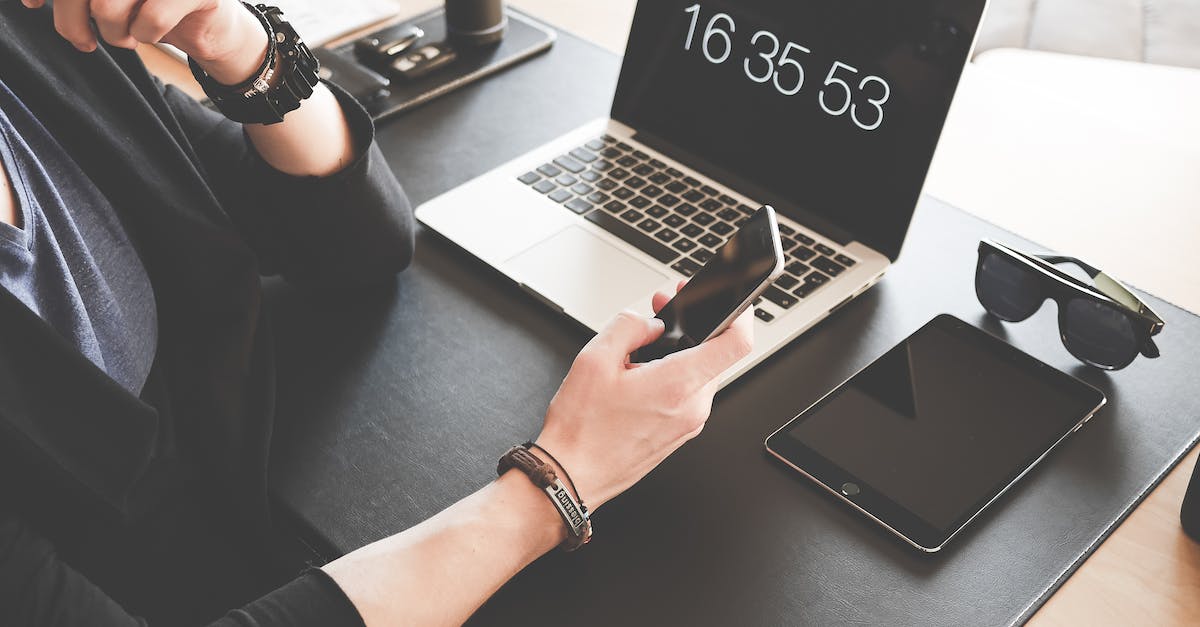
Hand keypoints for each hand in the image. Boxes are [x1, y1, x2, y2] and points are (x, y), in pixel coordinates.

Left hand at [24, 0, 267, 83]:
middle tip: (83, 42)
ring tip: (125, 37)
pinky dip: (146, 36)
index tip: (32, 7)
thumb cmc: (152, 6)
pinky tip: (151, 34)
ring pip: (109, 5)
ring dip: (113, 33)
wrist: (214, 25)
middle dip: (72, 22)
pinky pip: (151, 21)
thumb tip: (31, 1)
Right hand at [535, 282, 753, 509]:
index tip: (730, 301)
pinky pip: (688, 395)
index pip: (736, 343)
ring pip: (700, 374)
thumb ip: (629, 326)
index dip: (739, 313)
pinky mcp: (679, 434)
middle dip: (691, 327)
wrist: (571, 476)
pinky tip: (640, 375)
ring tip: (640, 350)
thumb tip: (650, 322)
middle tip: (661, 311)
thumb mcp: (594, 359)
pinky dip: (673, 377)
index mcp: (677, 385)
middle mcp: (692, 407)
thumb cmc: (581, 429)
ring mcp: (688, 424)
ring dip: (679, 353)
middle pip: (715, 355)